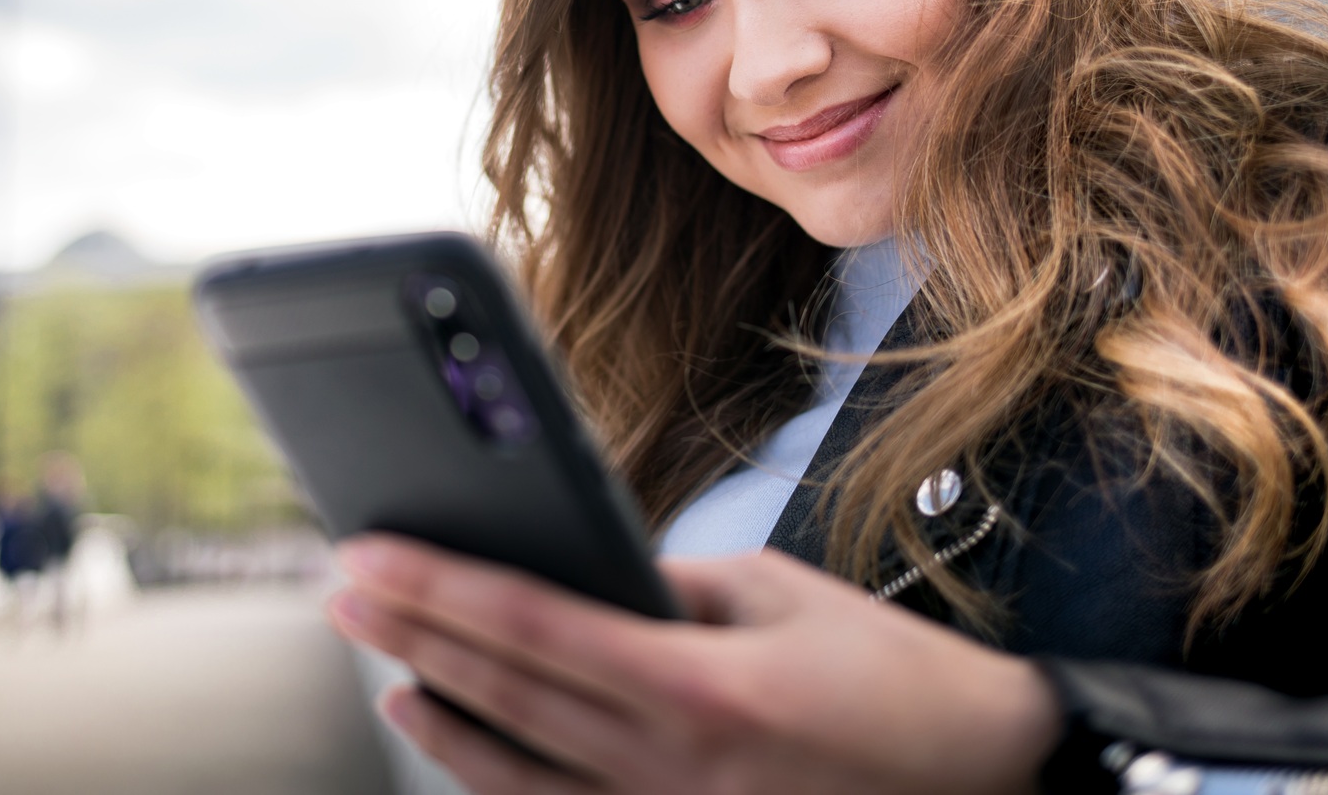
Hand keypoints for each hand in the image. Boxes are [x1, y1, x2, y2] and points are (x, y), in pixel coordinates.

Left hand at [328, 535, 1059, 794]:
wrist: (983, 779)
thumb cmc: (893, 679)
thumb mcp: (782, 593)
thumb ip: (671, 585)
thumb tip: (588, 573)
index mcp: (699, 687)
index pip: (534, 625)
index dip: (440, 589)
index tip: (373, 556)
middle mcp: (671, 767)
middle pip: (508, 693)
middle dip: (415, 636)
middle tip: (345, 591)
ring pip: (521, 773)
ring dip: (441, 719)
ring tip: (385, 672)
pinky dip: (502, 780)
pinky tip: (462, 746)